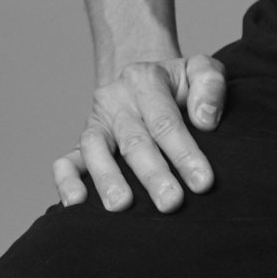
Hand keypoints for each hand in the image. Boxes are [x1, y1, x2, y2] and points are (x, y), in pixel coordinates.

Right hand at [53, 53, 225, 212]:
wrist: (147, 80)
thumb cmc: (181, 84)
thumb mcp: (202, 70)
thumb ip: (210, 85)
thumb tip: (205, 120)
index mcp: (146, 79)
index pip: (166, 121)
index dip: (185, 153)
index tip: (203, 182)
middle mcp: (116, 100)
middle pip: (134, 141)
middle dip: (153, 175)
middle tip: (171, 203)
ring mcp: (96, 122)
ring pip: (95, 151)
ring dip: (108, 180)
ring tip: (121, 206)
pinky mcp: (81, 144)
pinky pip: (66, 161)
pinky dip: (66, 181)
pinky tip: (76, 204)